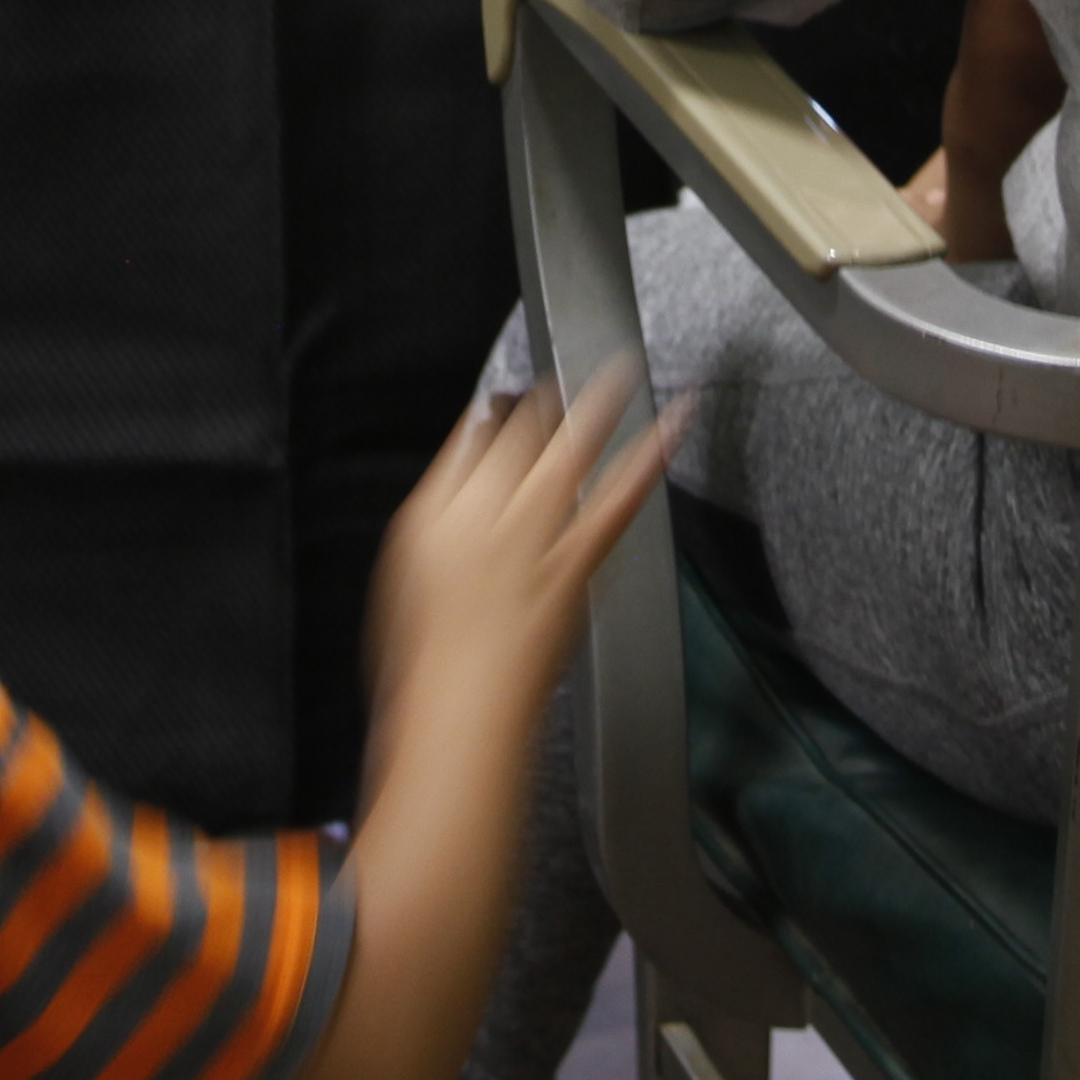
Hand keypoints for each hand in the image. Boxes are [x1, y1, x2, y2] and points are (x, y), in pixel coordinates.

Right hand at [364, 358, 673, 753]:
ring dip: (600, 405)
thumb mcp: (406, 579)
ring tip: (626, 368)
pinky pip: (620, 498)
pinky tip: (673, 431)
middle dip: (548, 396)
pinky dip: (650, 459)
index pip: (470, 442)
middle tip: (571, 366)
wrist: (459, 713)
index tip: (510, 400)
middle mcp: (486, 512)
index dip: (493, 415)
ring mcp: (535, 534)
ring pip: (571, 452)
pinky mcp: (577, 561)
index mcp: (436, 512)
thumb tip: (454, 490)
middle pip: (522, 435)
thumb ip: (435, 520)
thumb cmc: (424, 664)